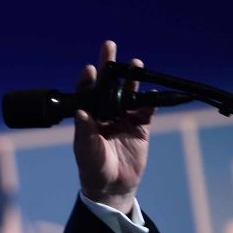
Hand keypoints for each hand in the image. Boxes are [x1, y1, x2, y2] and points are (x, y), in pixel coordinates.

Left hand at [73, 40, 153, 213]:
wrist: (113, 186)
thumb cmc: (93, 168)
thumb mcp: (86, 151)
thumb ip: (84, 132)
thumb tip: (81, 112)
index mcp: (89, 116)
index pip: (87, 92)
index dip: (89, 79)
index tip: (90, 69)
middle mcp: (105, 112)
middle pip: (107, 85)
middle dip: (109, 66)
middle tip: (109, 46)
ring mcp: (123, 117)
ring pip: (128, 93)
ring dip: (131, 78)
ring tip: (134, 63)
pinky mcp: (140, 126)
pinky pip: (146, 109)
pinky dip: (150, 99)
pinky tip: (151, 89)